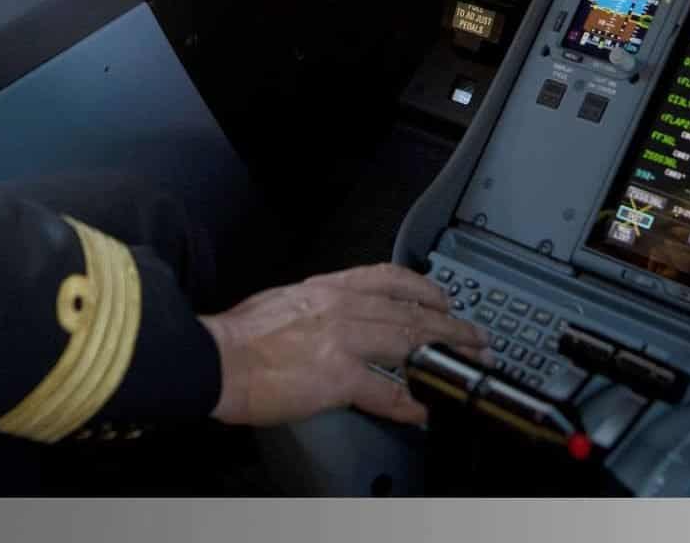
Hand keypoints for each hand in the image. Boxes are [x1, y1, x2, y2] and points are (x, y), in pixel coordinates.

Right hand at [199, 263, 491, 427]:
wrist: (215, 357)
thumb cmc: (237, 336)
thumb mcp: (283, 300)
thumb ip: (316, 305)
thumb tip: (334, 319)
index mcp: (326, 288)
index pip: (387, 277)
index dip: (423, 288)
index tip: (442, 297)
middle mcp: (341, 307)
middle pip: (410, 313)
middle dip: (450, 326)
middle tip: (475, 336)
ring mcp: (343, 340)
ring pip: (409, 344)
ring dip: (445, 356)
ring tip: (467, 366)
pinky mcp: (338, 377)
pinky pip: (387, 393)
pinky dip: (412, 404)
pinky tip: (427, 411)